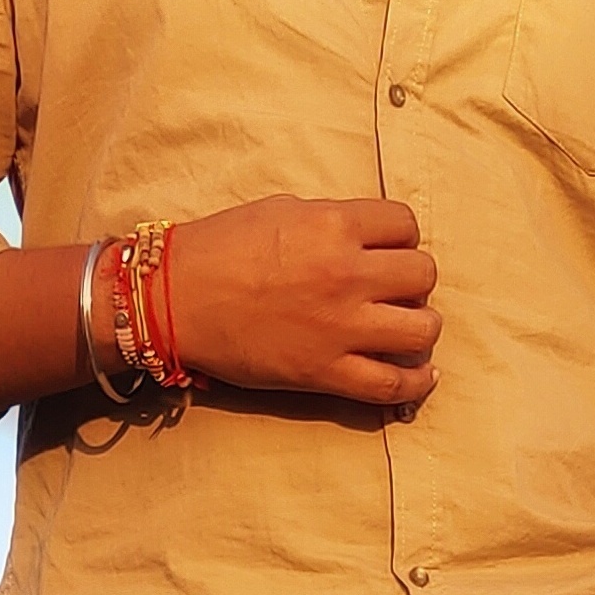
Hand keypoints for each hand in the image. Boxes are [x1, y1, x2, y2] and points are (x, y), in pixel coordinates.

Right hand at [165, 197, 438, 405]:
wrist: (172, 300)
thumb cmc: (219, 248)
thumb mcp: (281, 210)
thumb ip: (331, 221)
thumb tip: (367, 238)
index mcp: (334, 225)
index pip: (405, 225)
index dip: (400, 238)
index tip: (386, 250)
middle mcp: (346, 274)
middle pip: (423, 274)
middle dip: (411, 281)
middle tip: (391, 290)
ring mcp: (340, 327)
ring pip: (423, 328)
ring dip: (419, 327)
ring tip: (403, 329)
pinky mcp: (326, 372)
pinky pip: (394, 385)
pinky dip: (417, 382)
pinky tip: (423, 374)